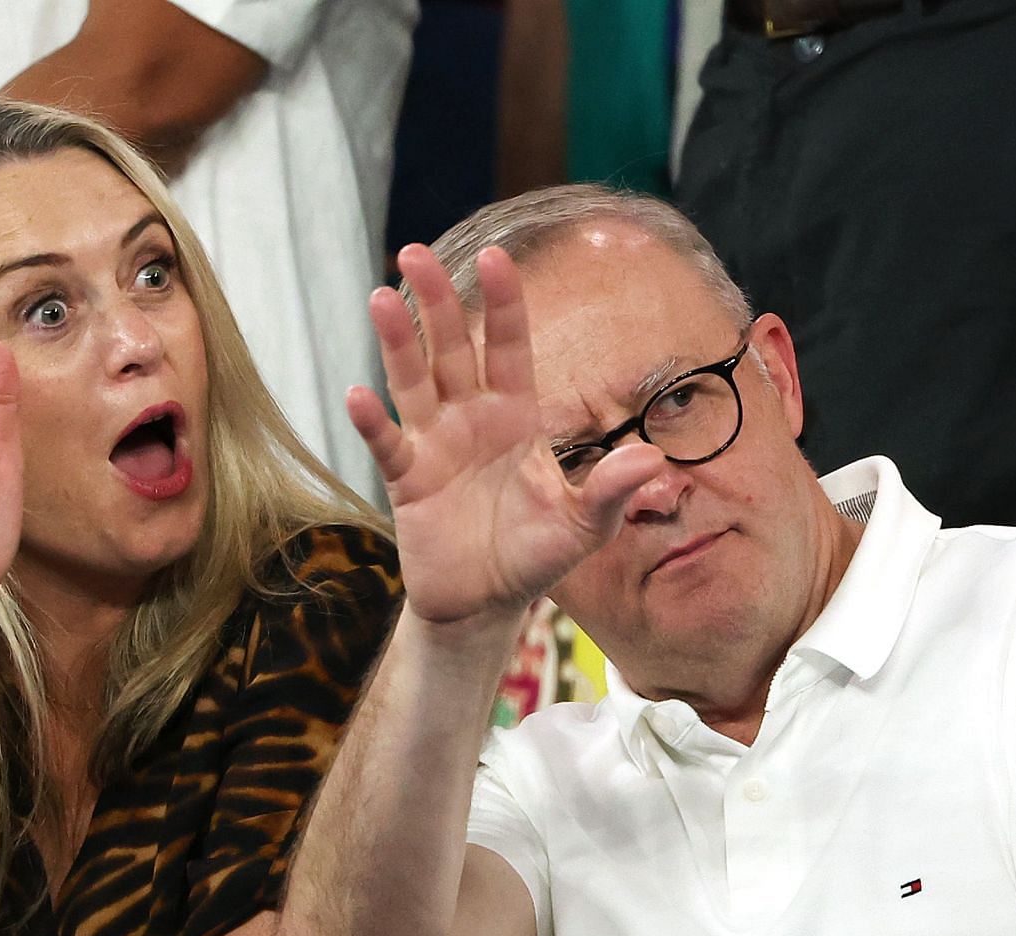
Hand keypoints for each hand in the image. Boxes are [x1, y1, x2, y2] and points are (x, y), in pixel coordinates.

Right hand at [348, 245, 660, 627]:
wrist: (485, 605)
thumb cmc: (535, 557)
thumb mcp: (583, 526)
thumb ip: (611, 489)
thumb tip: (655, 458)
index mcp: (517, 417)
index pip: (510, 347)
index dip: (503, 303)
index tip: (496, 255)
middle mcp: (472, 419)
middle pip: (453, 348)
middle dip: (436, 300)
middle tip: (414, 251)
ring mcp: (435, 445)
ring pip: (414, 381)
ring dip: (399, 342)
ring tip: (382, 297)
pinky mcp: (407, 481)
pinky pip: (389, 444)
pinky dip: (374, 423)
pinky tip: (360, 395)